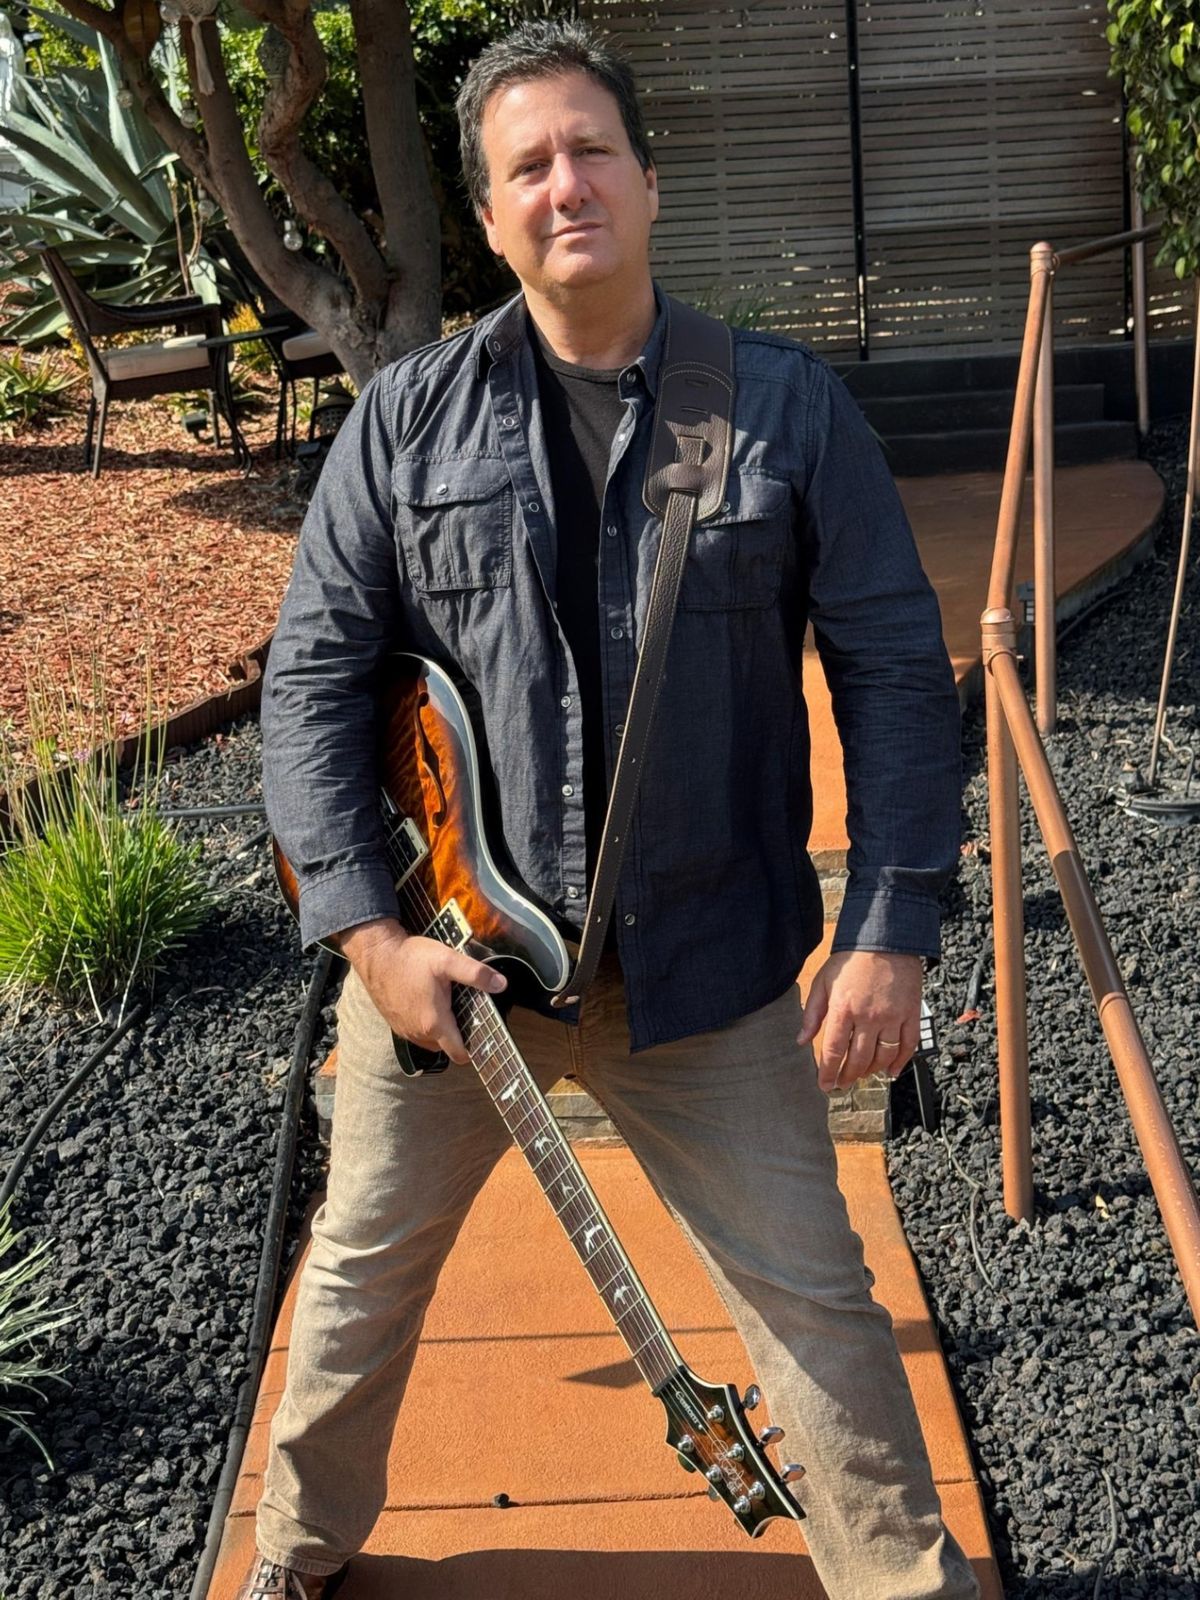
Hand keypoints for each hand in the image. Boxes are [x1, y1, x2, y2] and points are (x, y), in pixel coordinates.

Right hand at [338, 917, 506, 1065]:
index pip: (459, 1054)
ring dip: (440, 1030)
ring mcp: (404, 1030)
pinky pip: (416, 1033)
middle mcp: (418, 1032)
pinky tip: (427, 1002)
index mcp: (434, 1022)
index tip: (483, 1038)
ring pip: (430, 1041)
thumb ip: (476, 974)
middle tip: (465, 1011)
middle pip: (446, 1047)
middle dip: (458, 1035)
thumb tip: (501, 984)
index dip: (474, 1050)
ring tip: (446, 1006)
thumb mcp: (448, 960)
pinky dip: (424, 1025)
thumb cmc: (410, 957)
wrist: (376, 954)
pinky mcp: (395, 1023)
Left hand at [797, 950, 922, 1094]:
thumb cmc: (852, 959)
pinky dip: (900, 1062)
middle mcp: (868, 1017)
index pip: (833, 1051)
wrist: (885, 938)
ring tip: (862, 1075)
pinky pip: (908, 1045)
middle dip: (848, 1076)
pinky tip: (891, 1072)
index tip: (825, 1085)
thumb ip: (812, 1013)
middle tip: (842, 1083)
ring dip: (871, 1071)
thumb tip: (802, 1040)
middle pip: (858, 1059)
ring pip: (882, 1056)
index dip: (828, 1073)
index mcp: (843, 1009)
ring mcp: (892, 1017)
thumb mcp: (823, 982)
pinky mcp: (911, 1013)